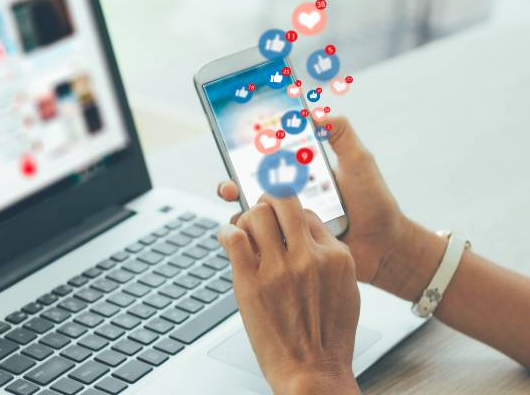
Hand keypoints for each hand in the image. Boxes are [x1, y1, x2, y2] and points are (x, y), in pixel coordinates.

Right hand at [218, 117, 417, 296]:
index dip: (247, 155)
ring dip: (240, 210)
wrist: (384, 245)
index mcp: (301, 176)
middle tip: (231, 185)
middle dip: (233, 183)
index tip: (235, 148)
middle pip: (251, 188)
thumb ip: (340, 135)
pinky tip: (249, 233)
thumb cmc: (373, 203)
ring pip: (252, 215)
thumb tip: (316, 112)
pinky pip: (265, 241)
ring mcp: (289, 223)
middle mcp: (290, 199)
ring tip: (240, 210)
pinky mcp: (291, 245)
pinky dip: (251, 237)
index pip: (267, 162)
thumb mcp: (359, 162)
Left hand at [218, 194, 359, 393]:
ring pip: (257, 215)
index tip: (279, 216)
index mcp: (336, 256)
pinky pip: (234, 238)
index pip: (308, 213)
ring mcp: (280, 268)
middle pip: (284, 202)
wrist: (312, 371)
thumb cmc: (327, 338)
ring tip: (242, 228)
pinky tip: (226, 237)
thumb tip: (306, 238)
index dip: (289, 213)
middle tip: (259, 208)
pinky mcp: (251, 281)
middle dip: (267, 200)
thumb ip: (327, 260)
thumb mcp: (344, 291)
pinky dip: (226, 232)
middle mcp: (310, 256)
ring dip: (246, 217)